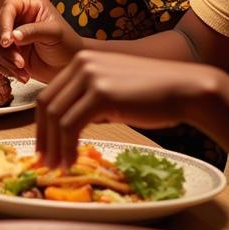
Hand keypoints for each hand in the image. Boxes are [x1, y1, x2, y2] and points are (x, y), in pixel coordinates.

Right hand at [0, 0, 82, 82]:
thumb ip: (33, 31)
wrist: (71, 68)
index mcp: (30, 7)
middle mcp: (19, 20)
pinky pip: (1, 60)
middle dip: (6, 47)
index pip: (8, 8)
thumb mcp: (54, 34)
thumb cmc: (68, 45)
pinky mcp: (13, 54)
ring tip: (23, 69)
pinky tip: (23, 76)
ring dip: (8, 60)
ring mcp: (15, 38)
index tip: (7, 40)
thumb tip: (13, 36)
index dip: (4, 22)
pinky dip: (9, 70)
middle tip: (19, 60)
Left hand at [35, 51, 217, 169]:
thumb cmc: (154, 96)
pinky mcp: (101, 93)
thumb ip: (89, 102)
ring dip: (54, 146)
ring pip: (57, 117)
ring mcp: (90, 77)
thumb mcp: (112, 92)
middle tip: (43, 161)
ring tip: (57, 167)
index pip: (49, 95)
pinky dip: (67, 147)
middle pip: (46, 105)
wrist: (186, 90)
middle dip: (43, 137)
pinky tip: (71, 161)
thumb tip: (69, 126)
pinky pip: (72, 125)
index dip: (42, 124)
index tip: (43, 147)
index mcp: (81, 62)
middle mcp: (81, 65)